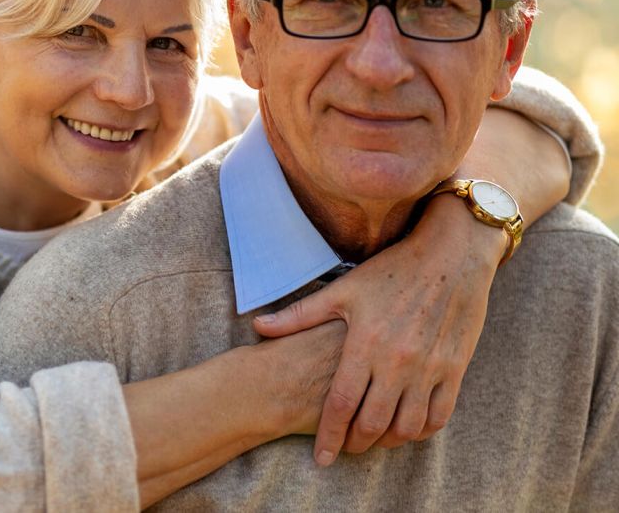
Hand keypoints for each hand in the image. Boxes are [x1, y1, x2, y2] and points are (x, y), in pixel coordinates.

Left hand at [252, 196, 501, 465]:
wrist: (452, 256)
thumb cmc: (392, 271)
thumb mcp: (342, 290)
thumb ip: (299, 315)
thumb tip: (258, 326)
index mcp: (364, 344)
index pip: (340, 404)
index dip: (329, 435)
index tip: (320, 457)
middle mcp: (398, 361)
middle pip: (372, 423)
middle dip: (355, 444)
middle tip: (346, 450)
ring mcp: (429, 368)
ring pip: (407, 426)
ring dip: (389, 441)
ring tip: (375, 440)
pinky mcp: (455, 368)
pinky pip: (439, 415)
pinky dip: (422, 430)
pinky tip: (408, 429)